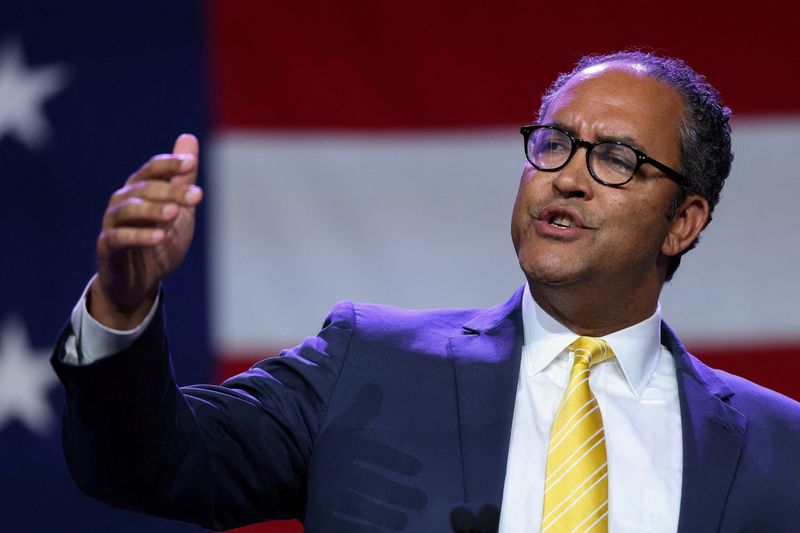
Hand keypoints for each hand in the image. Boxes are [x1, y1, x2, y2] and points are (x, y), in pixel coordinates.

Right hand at [89, 134, 202, 328]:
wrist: (140, 280)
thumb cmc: (159, 240)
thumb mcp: (178, 208)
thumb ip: (182, 177)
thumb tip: (189, 137)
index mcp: (139, 190)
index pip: (152, 170)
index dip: (170, 165)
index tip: (191, 164)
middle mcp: (122, 201)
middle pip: (145, 189)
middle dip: (172, 191)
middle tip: (197, 196)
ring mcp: (112, 224)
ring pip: (129, 210)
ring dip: (153, 209)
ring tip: (175, 213)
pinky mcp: (108, 248)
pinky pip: (120, 238)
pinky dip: (140, 236)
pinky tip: (160, 236)